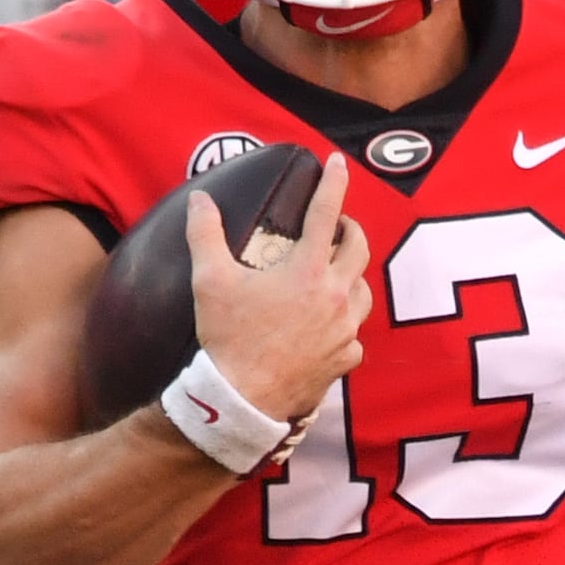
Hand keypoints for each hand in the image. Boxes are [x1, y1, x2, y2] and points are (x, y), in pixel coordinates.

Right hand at [187, 149, 370, 426]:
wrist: (242, 400)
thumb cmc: (228, 338)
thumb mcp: (210, 280)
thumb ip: (205, 234)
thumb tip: (201, 199)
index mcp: (308, 270)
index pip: (326, 213)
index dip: (333, 183)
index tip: (338, 163)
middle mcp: (336, 296)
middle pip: (359, 249)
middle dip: (351, 230)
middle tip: (338, 226)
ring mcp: (345, 330)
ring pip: (363, 292)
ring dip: (352, 277)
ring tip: (337, 275)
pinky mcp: (345, 360)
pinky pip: (354, 336)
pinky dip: (345, 325)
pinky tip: (330, 328)